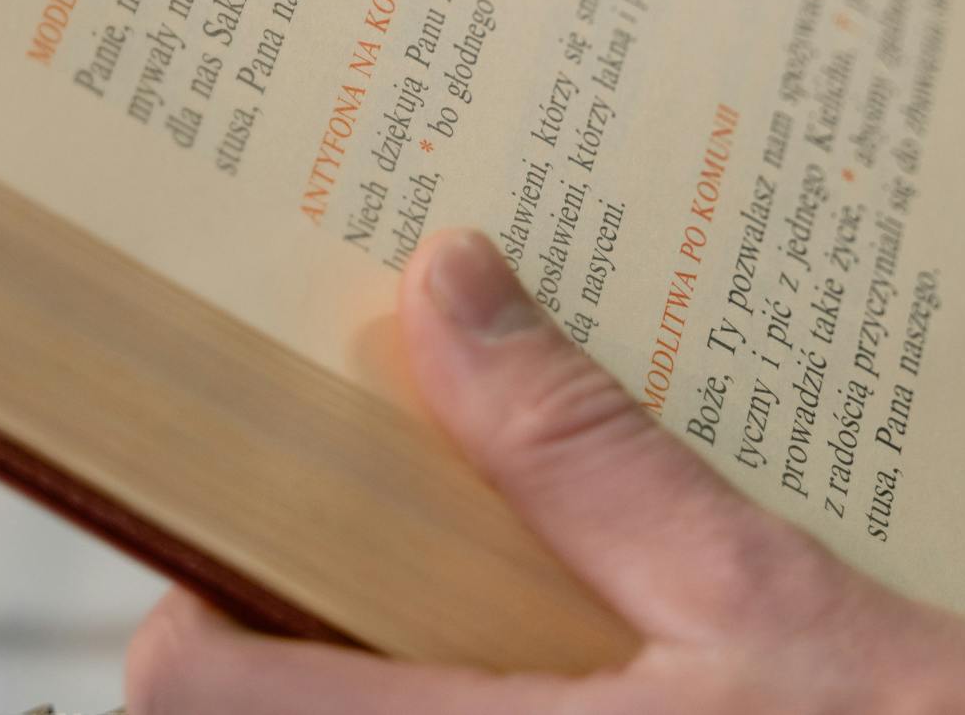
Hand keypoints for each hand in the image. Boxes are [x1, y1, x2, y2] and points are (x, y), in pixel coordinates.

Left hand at [125, 230, 964, 713]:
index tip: (257, 479)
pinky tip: (586, 596)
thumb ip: (587, 458)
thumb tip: (452, 291)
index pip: (195, 690)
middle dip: (329, 570)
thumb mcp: (768, 595)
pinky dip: (498, 657)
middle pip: (281, 700)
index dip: (199, 575)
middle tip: (406, 451)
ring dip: (419, 609)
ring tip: (511, 509)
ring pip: (387, 710)